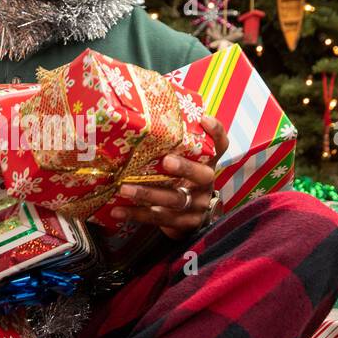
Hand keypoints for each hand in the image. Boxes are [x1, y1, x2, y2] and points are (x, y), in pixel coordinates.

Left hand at [108, 114, 229, 239]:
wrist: (191, 217)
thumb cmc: (182, 180)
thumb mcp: (185, 162)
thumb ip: (173, 144)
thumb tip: (141, 113)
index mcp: (208, 164)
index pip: (220, 145)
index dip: (216, 132)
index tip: (204, 119)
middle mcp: (206, 184)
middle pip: (201, 175)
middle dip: (184, 168)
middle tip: (167, 161)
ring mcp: (196, 206)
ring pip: (174, 200)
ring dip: (148, 194)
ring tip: (124, 188)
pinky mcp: (182, 224)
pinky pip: (157, 219)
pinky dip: (136, 215)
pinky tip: (117, 211)